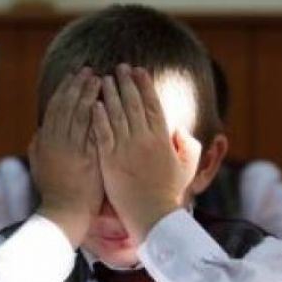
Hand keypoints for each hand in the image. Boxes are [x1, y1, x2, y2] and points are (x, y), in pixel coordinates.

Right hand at [29, 67, 103, 244]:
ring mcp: (72, 148)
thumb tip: (38, 133)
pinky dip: (99, 113)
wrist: (64, 212)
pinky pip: (93, 130)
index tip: (73, 76)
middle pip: (68, 105)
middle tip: (90, 70)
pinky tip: (107, 101)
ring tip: (101, 78)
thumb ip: (37, 147)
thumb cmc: (54, 192)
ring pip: (80, 113)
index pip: (55, 107)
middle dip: (78, 85)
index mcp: (45, 140)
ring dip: (90, 94)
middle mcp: (56, 141)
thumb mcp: (38, 167)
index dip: (64, 89)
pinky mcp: (87, 157)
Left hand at [93, 64, 199, 240]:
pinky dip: (98, 117)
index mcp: (162, 138)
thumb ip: (187, 145)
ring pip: (117, 115)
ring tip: (104, 78)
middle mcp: (144, 139)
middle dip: (126, 82)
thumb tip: (180, 129)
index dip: (145, 85)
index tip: (139, 71)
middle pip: (133, 103)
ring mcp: (126, 149)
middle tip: (120, 67)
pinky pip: (102, 134)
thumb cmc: (168, 193)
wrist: (152, 214)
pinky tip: (94, 104)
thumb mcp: (186, 167)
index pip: (153, 104)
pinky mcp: (110, 160)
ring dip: (110, 94)